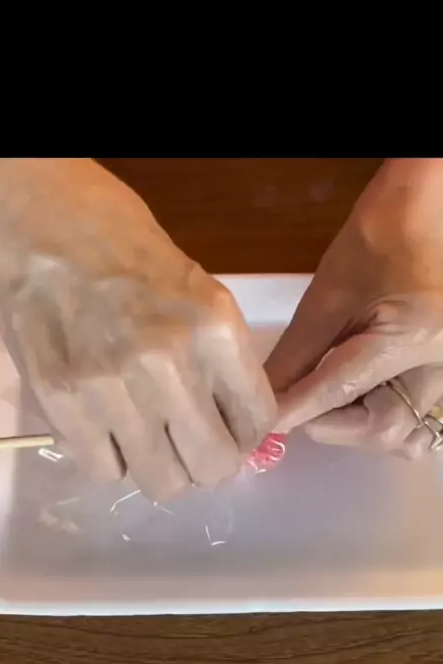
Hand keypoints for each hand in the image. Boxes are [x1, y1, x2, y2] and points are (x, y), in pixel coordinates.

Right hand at [0, 159, 275, 498]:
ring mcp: (112, 388)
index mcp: (215, 328)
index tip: (230, 429)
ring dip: (161, 466)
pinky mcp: (63, 404)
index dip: (246, 434)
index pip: (257, 421)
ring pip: (162, 481)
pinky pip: (105, 472)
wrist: (43, 226)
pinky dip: (111, 458)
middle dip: (207, 461)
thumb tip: (237, 426)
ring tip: (147, 437)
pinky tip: (107, 427)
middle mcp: (169, 363)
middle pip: (214, 465)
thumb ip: (223, 361)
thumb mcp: (201, 292)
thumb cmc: (126, 252)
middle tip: (190, 442)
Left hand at [265, 158, 442, 458]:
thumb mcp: (329, 296)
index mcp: (413, 337)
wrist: (427, 209)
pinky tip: (352, 400)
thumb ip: (297, 354)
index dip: (297, 410)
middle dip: (333, 425)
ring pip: (403, 429)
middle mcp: (442, 364)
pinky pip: (414, 413)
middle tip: (296, 410)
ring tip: (323, 402)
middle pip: (384, 426)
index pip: (342, 390)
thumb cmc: (379, 236)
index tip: (263, 426)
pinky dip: (378, 415)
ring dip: (355, 426)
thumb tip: (266, 397)